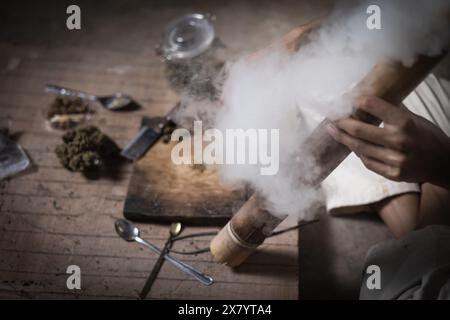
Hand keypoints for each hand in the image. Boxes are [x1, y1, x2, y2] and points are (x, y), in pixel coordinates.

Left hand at [326, 95, 449, 188]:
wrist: (442, 163)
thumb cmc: (426, 136)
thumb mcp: (414, 118)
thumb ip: (392, 109)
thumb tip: (369, 94)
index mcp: (404, 122)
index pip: (373, 105)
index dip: (356, 100)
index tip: (344, 99)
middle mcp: (398, 141)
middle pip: (359, 130)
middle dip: (341, 122)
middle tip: (330, 116)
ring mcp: (394, 160)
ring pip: (359, 148)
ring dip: (342, 138)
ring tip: (332, 130)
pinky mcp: (391, 173)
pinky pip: (366, 161)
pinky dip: (357, 152)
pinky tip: (350, 144)